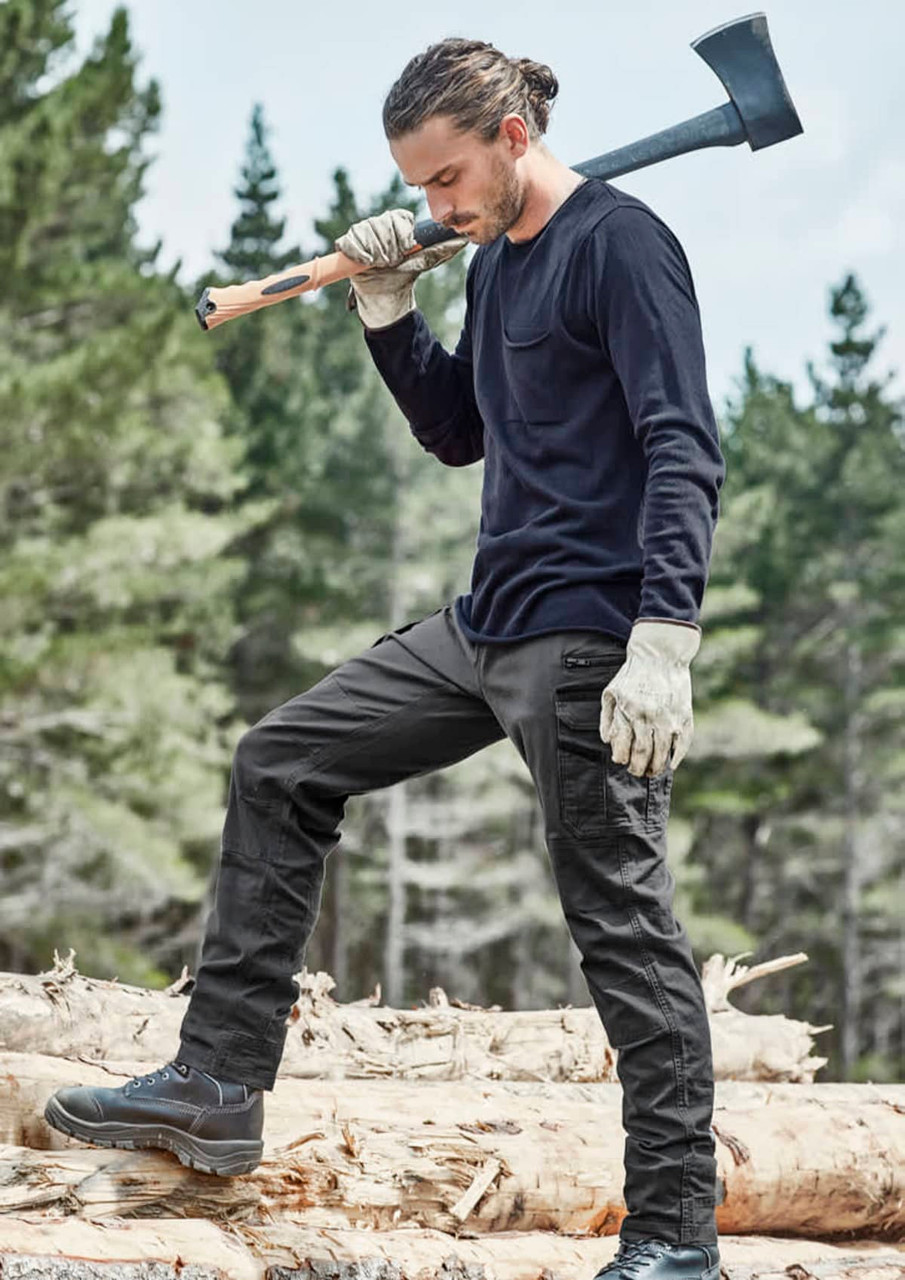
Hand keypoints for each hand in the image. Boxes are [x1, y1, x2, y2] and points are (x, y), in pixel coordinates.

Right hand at [335, 208, 467, 329]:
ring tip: (380, 263)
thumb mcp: (423, 262)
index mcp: (395, 225)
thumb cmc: (404, 276)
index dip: (402, 232)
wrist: (385, 296)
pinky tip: (366, 263)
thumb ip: (441, 250)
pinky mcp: (347, 245)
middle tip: (392, 260)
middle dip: (389, 244)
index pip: (398, 216)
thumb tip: (464, 239)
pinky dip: (360, 252)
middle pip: (382, 222)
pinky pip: (351, 240)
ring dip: (376, 250)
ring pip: (367, 230)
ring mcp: (361, 233)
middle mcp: (378, 225)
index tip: (406, 249)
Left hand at [599, 619, 700, 777]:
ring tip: (652, 771)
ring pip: (662, 753)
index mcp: (628, 712)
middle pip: (643, 754)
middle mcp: (648, 717)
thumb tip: (607, 742)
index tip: (622, 762)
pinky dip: (677, 757)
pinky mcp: (684, 716)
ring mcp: (668, 717)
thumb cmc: (632, 675)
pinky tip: (671, 764)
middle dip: (638, 769)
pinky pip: (683, 744)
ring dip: (657, 767)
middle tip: (637, 772)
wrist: (659, 654)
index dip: (622, 759)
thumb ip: (607, 718)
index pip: (624, 747)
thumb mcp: (611, 692)